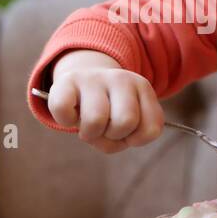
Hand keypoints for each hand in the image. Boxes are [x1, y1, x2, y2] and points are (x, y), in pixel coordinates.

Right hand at [46, 49, 165, 153]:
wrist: (81, 83)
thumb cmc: (107, 113)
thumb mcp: (128, 126)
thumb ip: (127, 138)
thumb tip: (100, 131)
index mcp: (142, 88)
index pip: (151, 128)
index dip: (136, 139)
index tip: (126, 131)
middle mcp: (120, 78)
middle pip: (126, 121)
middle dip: (114, 135)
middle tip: (105, 128)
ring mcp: (92, 78)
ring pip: (95, 120)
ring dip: (90, 133)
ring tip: (88, 125)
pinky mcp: (65, 82)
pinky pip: (64, 111)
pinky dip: (66, 121)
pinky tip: (71, 115)